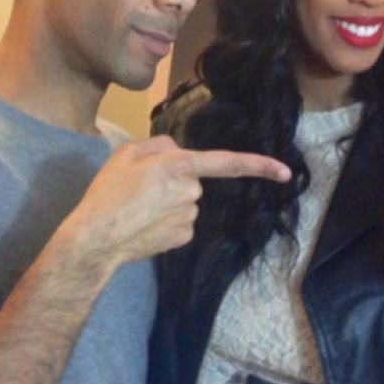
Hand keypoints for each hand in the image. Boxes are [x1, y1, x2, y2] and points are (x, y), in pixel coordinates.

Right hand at [63, 135, 290, 270]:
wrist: (97, 237)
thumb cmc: (108, 192)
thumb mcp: (127, 153)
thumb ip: (158, 146)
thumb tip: (177, 151)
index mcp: (180, 165)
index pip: (229, 162)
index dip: (260, 165)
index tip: (285, 171)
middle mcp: (191, 192)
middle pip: (193, 180)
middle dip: (174, 181)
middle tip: (140, 188)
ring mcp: (190, 218)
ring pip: (186, 202)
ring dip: (168, 202)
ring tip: (137, 207)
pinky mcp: (183, 237)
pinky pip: (181, 222)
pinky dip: (166, 221)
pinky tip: (145, 224)